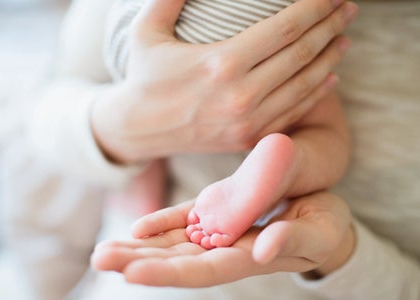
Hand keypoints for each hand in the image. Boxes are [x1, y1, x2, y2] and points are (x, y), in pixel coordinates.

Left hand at [91, 192, 355, 286]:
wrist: (320, 214)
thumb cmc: (327, 227)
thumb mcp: (321, 232)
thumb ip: (295, 240)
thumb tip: (264, 250)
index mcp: (249, 258)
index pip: (203, 271)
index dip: (168, 273)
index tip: (131, 274)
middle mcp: (227, 249)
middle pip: (176, 261)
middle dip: (138, 263)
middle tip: (99, 258)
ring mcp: (219, 231)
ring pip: (173, 243)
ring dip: (139, 247)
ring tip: (103, 251)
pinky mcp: (219, 211)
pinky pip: (186, 220)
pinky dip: (162, 223)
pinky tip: (138, 227)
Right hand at [92, 0, 357, 162]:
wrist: (140, 128)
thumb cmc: (144, 76)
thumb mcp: (147, 30)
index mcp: (221, 63)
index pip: (286, 27)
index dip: (316, 6)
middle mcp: (241, 95)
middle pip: (303, 53)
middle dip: (331, 26)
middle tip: (348, 9)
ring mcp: (248, 121)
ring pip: (305, 85)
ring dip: (331, 58)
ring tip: (344, 38)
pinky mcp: (248, 138)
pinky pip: (293, 112)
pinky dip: (317, 93)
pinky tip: (330, 77)